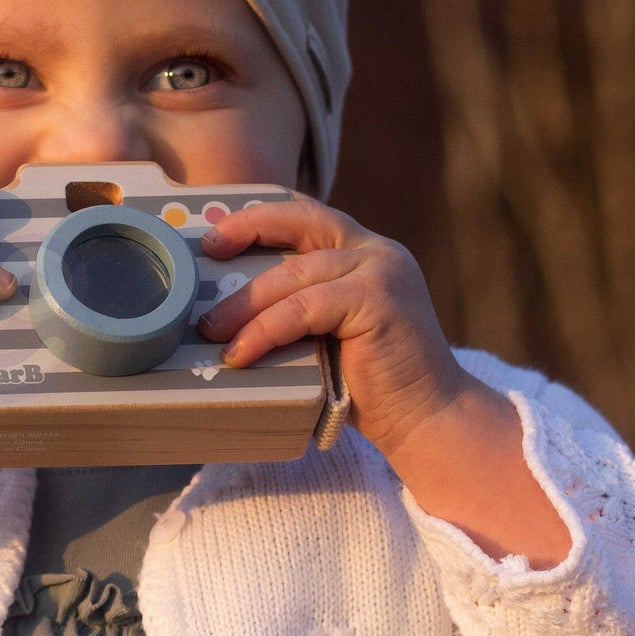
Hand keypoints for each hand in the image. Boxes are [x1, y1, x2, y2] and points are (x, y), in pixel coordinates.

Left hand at [197, 197, 569, 563]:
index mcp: (367, 253)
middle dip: (248, 229)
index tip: (219, 230)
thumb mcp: (329, 333)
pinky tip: (241, 353)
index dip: (262, 214)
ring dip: (244, 302)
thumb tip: (226, 308)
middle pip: (301, 223)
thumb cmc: (371, 387)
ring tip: (210, 329)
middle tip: (206, 253)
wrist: (428, 420)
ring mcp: (382, 272)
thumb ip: (300, 308)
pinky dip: (265, 330)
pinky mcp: (379, 301)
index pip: (309, 215)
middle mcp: (378, 252)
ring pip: (294, 274)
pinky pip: (304, 309)